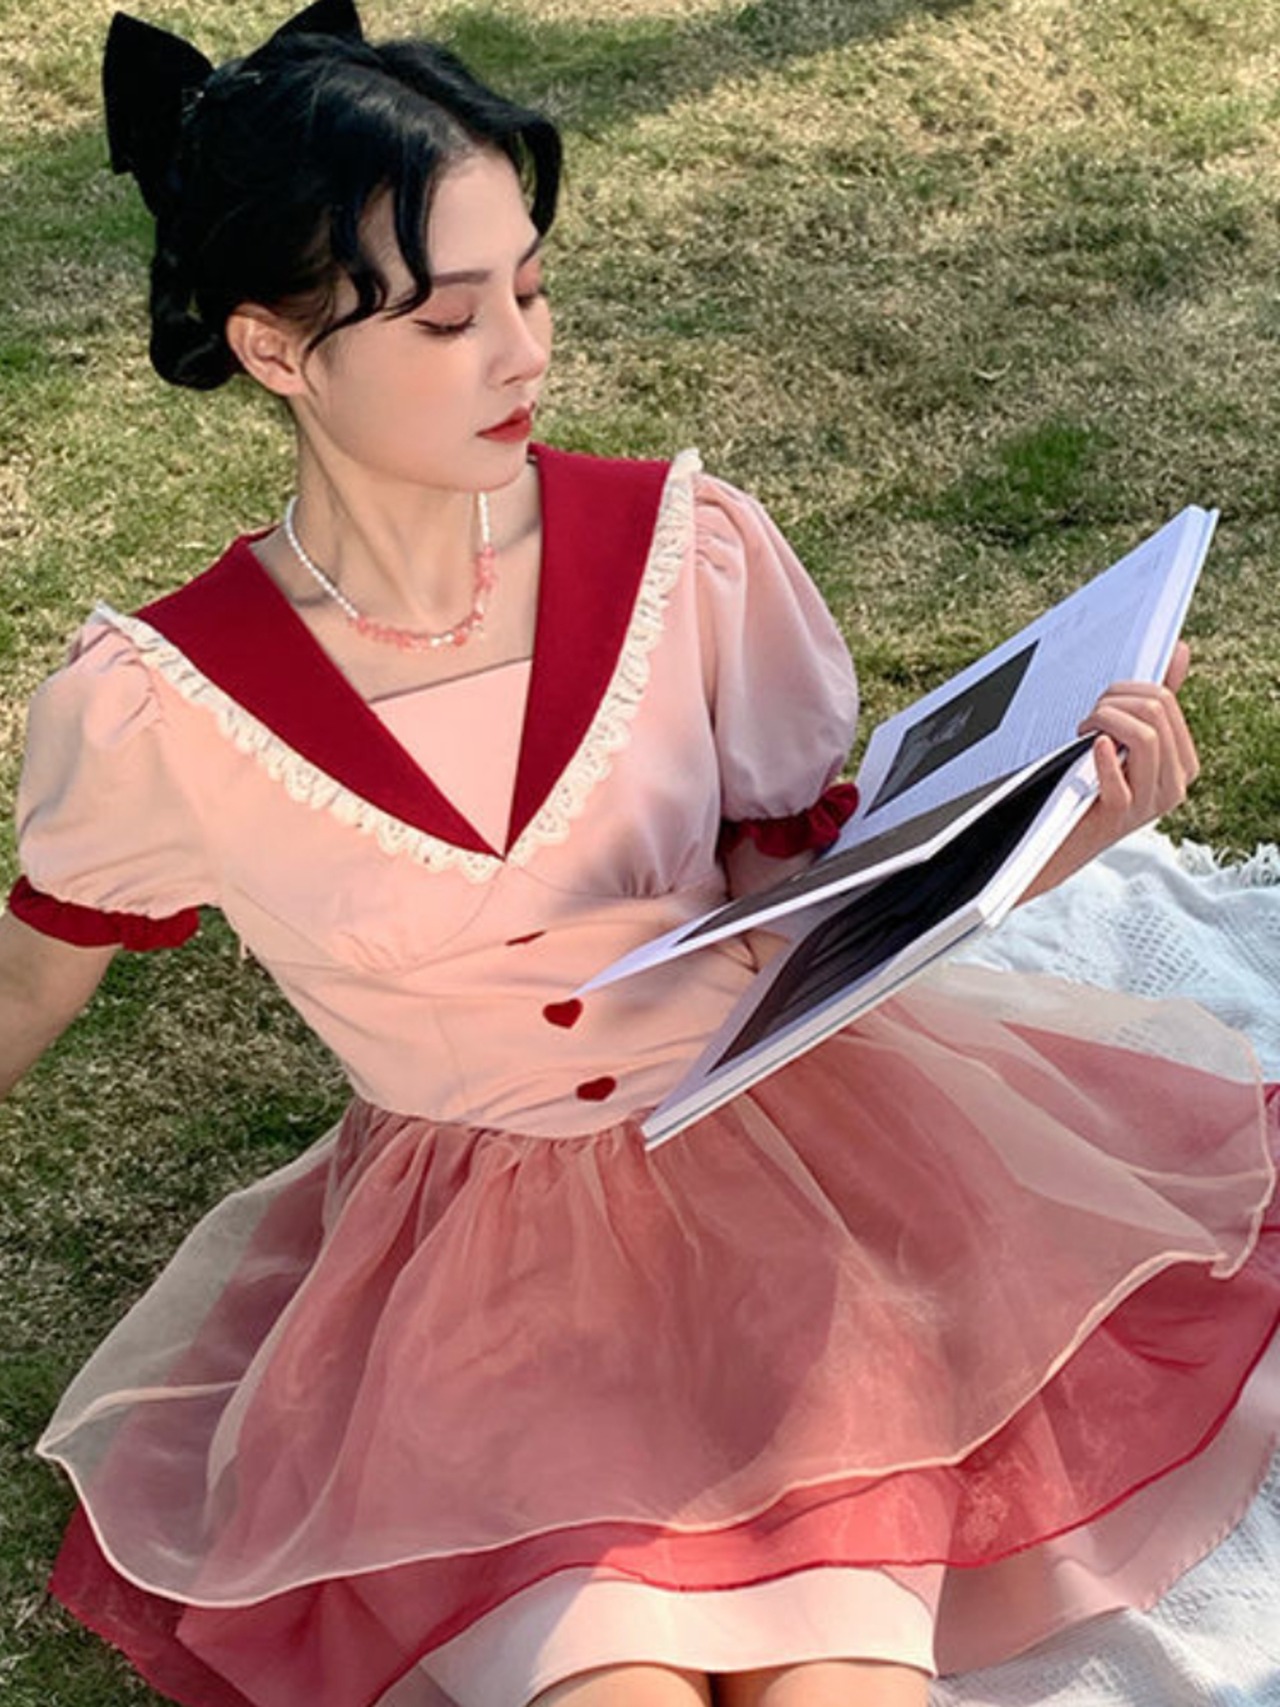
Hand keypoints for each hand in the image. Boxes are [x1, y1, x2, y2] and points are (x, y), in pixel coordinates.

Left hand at [1079, 637, 1199, 838]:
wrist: (1063, 838)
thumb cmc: (1094, 783)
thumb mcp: (1128, 743)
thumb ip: (1156, 703)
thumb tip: (1180, 651)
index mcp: (1183, 762)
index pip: (1167, 701)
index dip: (1127, 690)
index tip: (1102, 701)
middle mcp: (1175, 784)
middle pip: (1157, 714)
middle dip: (1114, 703)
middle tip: (1089, 717)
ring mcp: (1151, 803)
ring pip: (1146, 738)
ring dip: (1106, 722)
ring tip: (1084, 731)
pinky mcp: (1122, 817)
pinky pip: (1120, 780)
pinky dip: (1104, 757)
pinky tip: (1092, 746)